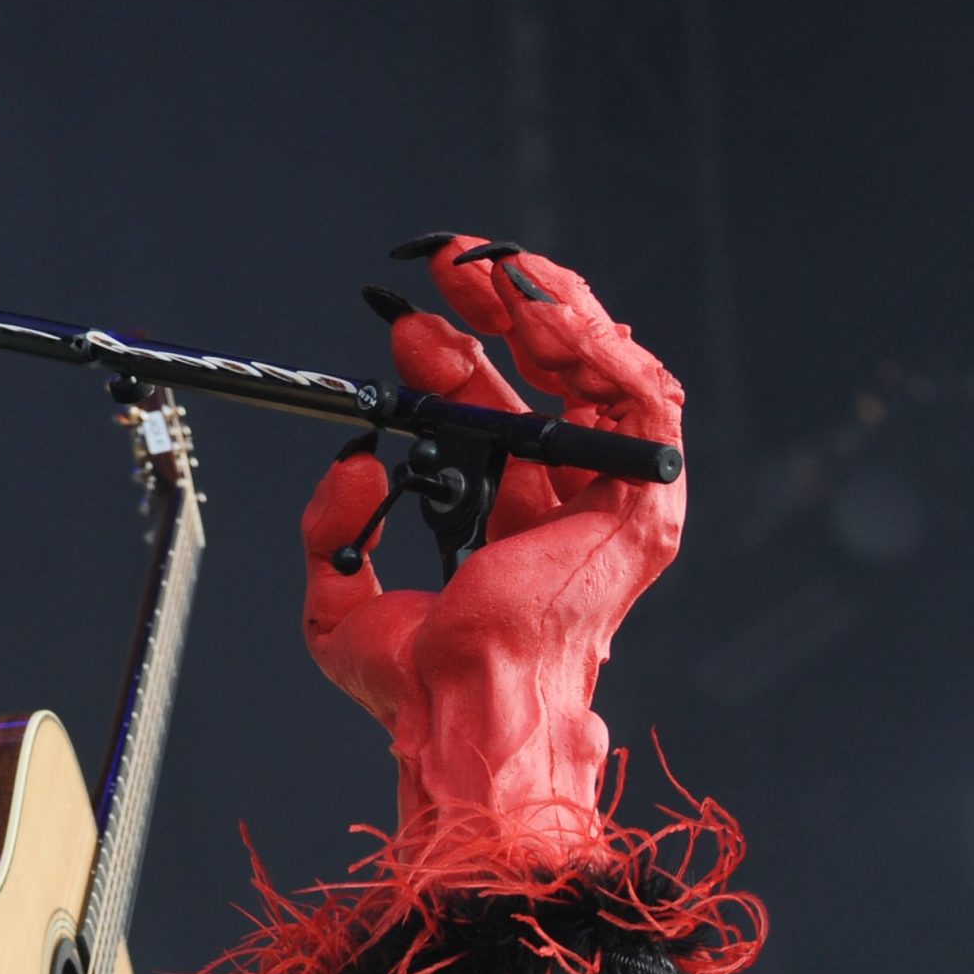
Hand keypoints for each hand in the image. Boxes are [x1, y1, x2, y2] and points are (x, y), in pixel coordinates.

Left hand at [302, 235, 690, 829]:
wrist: (460, 706)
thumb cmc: (417, 678)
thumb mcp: (339, 590)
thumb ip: (332, 521)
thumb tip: (354, 457)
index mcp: (510, 521)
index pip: (495, 412)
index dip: (457, 354)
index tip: (410, 316)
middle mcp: (565, 504)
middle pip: (551, 380)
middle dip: (505, 312)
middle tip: (456, 268)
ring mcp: (610, 505)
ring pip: (604, 378)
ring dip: (556, 312)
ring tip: (505, 273)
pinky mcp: (641, 507)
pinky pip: (642, 405)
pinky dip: (603, 350)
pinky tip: (553, 315)